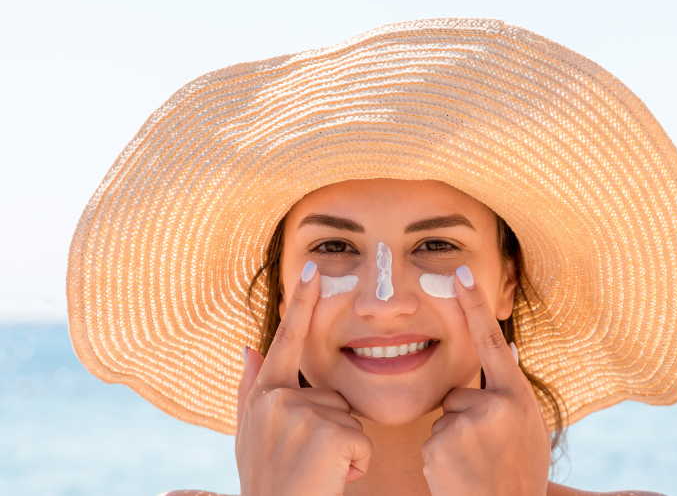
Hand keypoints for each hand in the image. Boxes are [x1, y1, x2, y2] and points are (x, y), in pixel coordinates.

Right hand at [235, 261, 372, 495]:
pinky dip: (355, 465)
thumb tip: (248, 346)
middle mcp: (278, 400)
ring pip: (348, 419)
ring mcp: (302, 415)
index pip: (287, 341)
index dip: (300, 304)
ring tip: (317, 470)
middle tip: (307, 460)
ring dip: (343, 448)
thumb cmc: (267, 480)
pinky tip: (331, 477)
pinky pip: (361, 442)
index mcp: (264, 396)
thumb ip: (251, 387)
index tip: (313, 268)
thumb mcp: (250, 434)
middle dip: (332, 429)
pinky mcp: (328, 435)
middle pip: (332, 396)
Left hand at [421, 266, 550, 495]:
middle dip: (464, 417)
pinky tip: (459, 473)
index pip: (492, 341)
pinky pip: (432, 438)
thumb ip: (512, 392)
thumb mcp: (529, 428)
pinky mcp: (440, 444)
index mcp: (518, 398)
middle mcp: (495, 405)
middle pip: (458, 392)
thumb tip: (503, 347)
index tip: (460, 273)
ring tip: (474, 464)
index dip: (475, 305)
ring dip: (453, 438)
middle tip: (485, 450)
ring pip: (444, 416)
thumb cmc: (519, 474)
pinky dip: (441, 455)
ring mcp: (466, 424)